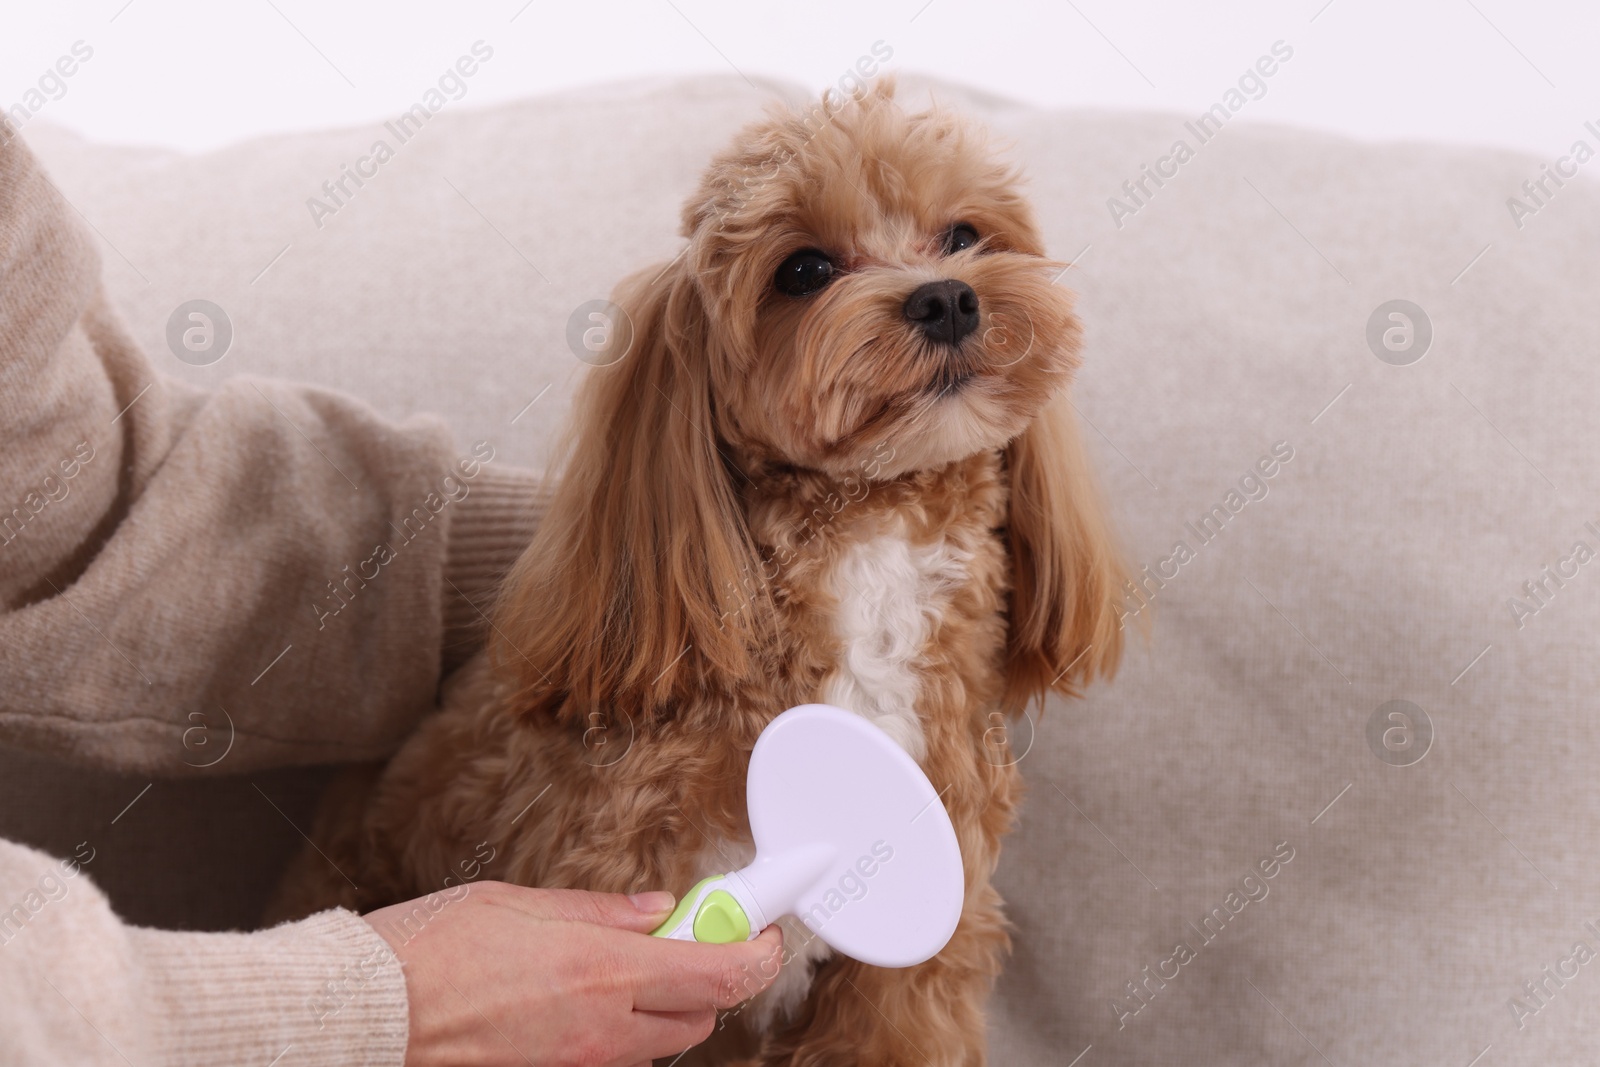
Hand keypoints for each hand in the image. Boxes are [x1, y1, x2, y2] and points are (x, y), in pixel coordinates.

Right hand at [364, 881, 783, 1066]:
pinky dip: (613, 1031)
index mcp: (603, 974)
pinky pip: (608, 1060)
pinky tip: (572, 1000)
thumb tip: (657, 909)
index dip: (758, 950)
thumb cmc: (426, 953)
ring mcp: (578, 1066)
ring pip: (655, 1045)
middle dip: (707, 977)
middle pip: (698, 1017)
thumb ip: (599, 911)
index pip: (722, 973)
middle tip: (681, 937)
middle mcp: (601, 1032)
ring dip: (660, 1007)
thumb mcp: (518, 905)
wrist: (365, 1019)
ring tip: (615, 967)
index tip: (764, 927)